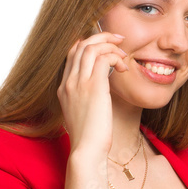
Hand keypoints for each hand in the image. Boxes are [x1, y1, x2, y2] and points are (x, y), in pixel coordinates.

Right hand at [57, 30, 128, 156]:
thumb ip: (85, 98)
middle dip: (101, 37)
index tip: (105, 47)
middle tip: (118, 40)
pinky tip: (123, 68)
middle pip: (80, 45)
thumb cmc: (89, 138)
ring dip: (110, 45)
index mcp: (63, 88)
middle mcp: (68, 82)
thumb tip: (100, 91)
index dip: (89, 44)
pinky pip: (103, 58)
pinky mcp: (93, 87)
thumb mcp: (82, 114)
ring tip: (123, 54)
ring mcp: (78, 83)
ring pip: (91, 47)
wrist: (86, 151)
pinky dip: (115, 57)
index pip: (72, 54)